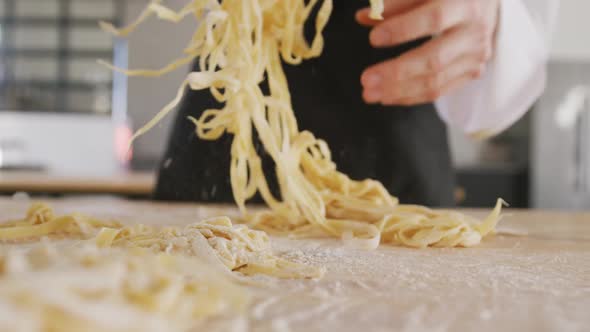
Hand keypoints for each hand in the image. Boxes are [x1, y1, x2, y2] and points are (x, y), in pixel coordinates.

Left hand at [357, 0, 499, 105]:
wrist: (486, 1)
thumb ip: (395, 3)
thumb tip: (363, 17)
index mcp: (464, 2)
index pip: (434, 18)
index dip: (403, 29)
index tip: (373, 38)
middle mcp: (474, 31)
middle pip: (435, 58)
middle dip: (397, 72)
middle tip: (365, 80)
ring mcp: (476, 55)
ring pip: (436, 80)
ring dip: (398, 91)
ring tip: (369, 93)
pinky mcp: (473, 72)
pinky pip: (440, 91)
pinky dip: (410, 96)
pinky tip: (387, 97)